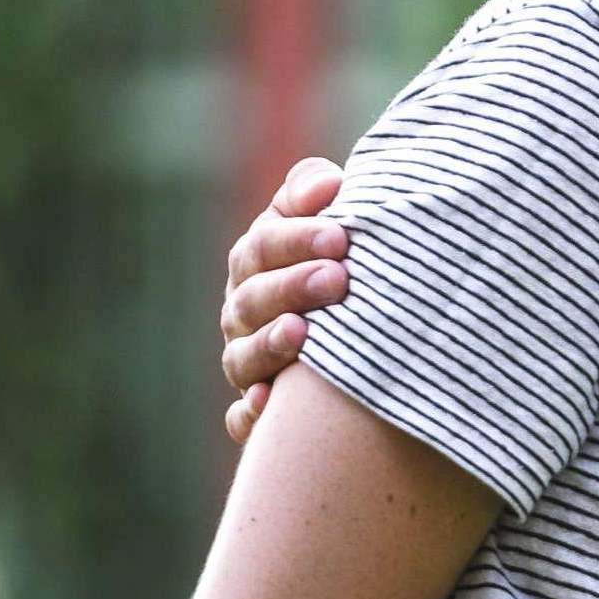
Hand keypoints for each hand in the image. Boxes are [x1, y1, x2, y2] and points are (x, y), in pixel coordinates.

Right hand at [219, 159, 349, 444]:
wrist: (357, 325)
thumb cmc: (340, 261)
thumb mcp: (325, 220)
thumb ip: (316, 194)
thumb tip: (329, 182)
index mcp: (256, 264)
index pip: (263, 247)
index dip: (297, 239)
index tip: (340, 235)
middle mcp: (243, 313)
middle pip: (252, 299)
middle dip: (292, 287)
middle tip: (337, 279)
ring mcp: (247, 362)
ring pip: (242, 356)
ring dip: (270, 344)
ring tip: (303, 332)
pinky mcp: (257, 408)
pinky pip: (240, 417)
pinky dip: (251, 413)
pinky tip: (269, 404)